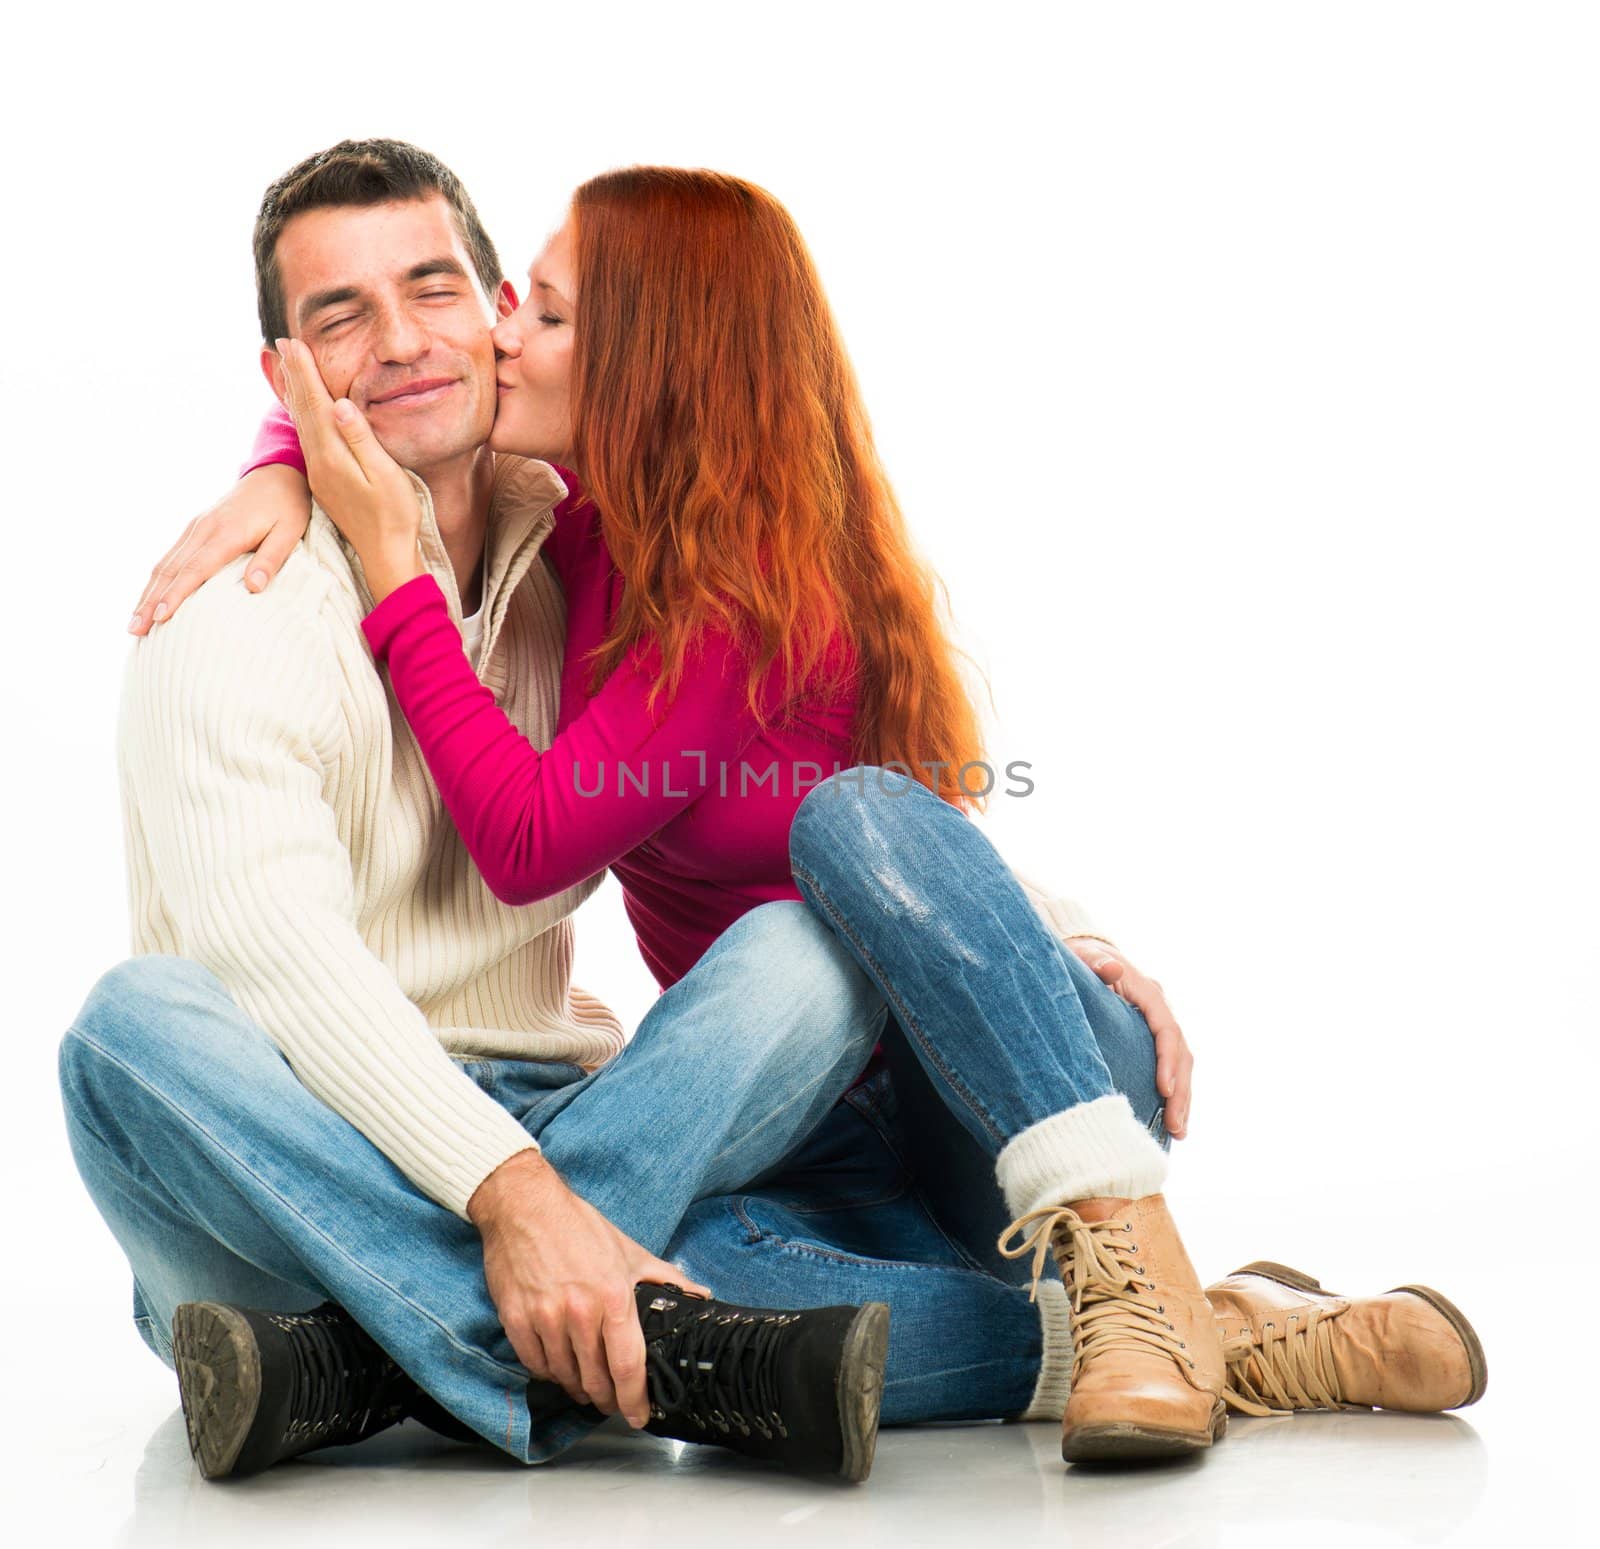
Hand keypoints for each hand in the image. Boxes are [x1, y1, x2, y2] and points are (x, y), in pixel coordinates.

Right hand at [129, 463, 311, 633]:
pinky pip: (171, 556)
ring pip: (165, 563)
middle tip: (134, 630)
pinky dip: (157, 579)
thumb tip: (254, 587)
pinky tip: (149, 596)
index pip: (195, 569)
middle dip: (150, 601)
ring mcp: (196, 527)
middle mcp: (203, 529)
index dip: (176, 595)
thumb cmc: (287, 506)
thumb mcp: (289, 532)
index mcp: (226, 533)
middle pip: (171, 570)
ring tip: (134, 621)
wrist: (276, 472)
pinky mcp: (196, 527)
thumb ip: (271, 559)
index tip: (160, 617)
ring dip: (147, 593)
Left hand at [276, 336, 425, 602]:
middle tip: (282, 344)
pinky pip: (308, 438)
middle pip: (302, 410)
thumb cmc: (395, 516)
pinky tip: (303, 410)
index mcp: (333, 456)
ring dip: (294, 393)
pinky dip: (302, 416)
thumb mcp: (385, 476)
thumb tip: (341, 404)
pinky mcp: (325, 482)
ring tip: (287, 368)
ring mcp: (319, 474)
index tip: (293, 343)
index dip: (305, 372)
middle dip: (294, 375)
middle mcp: (319, 462)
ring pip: (301, 424)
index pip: (316, 403)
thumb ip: (362, 440)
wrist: (386, 555)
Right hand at [466, 1150, 711, 1428]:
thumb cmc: (578, 1227)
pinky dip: (550, 1373)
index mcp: (612, 1295)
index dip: (635, 1398)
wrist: (525, 1206)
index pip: (627, 1364)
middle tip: (612, 1402)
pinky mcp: (516, 1320)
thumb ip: (664, 1277)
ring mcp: (545, 1318)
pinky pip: (535, 1365)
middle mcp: (579, 1312)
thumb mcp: (627, 1249)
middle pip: (595, 1379)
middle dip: (607, 1398)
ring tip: (586, 1386)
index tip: (639, 1415)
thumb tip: (700, 1295)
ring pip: (565, 1376)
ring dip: (578, 1387)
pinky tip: (559, 1368)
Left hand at [1067, 941, 1193, 1138]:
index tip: (1163, 1090)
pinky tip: (1168, 1120)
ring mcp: (1159, 1025)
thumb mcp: (1086, 958)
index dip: (1167, 1060)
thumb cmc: (1083, 959)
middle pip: (1181, 1053)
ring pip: (1181, 1064)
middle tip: (1176, 1127)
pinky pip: (1170, 1067)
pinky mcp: (1152, 1038)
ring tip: (1178, 1132)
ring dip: (1182, 1098)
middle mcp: (1160, 1010)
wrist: (1087, 955)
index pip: (1167, 1030)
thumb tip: (1111, 969)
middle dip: (1181, 1091)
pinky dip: (1172, 1093)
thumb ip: (1098, 964)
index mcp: (1148, 993)